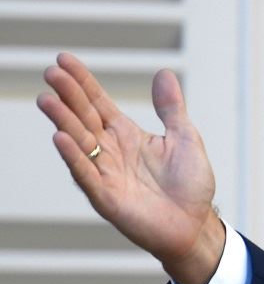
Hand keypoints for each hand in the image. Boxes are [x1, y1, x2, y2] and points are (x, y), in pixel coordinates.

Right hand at [37, 53, 223, 283]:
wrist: (196, 225)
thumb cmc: (190, 185)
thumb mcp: (184, 138)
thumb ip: (171, 108)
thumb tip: (163, 73)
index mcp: (127, 134)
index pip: (98, 102)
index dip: (82, 82)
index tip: (63, 59)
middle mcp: (111, 151)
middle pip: (84, 118)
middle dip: (68, 95)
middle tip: (51, 72)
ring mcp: (106, 173)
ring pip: (79, 143)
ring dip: (63, 121)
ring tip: (47, 99)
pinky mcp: (106, 198)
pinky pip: (86, 175)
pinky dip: (74, 157)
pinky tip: (61, 138)